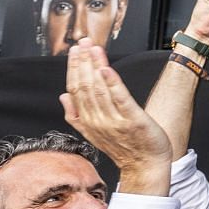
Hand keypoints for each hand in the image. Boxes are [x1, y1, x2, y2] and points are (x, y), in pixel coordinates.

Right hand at [60, 40, 172, 174]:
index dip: (74, 68)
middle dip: (83, 62)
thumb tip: (63, 95)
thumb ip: (76, 115)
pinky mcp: (133, 120)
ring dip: (95, 66)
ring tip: (93, 48)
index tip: (75, 50)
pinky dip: (112, 83)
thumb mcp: (94, 132)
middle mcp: (97, 121)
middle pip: (85, 86)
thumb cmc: (123, 147)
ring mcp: (115, 121)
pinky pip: (120, 99)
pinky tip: (107, 69)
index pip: (74, 89)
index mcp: (87, 121)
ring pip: (99, 90)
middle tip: (83, 42)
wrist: (145, 166)